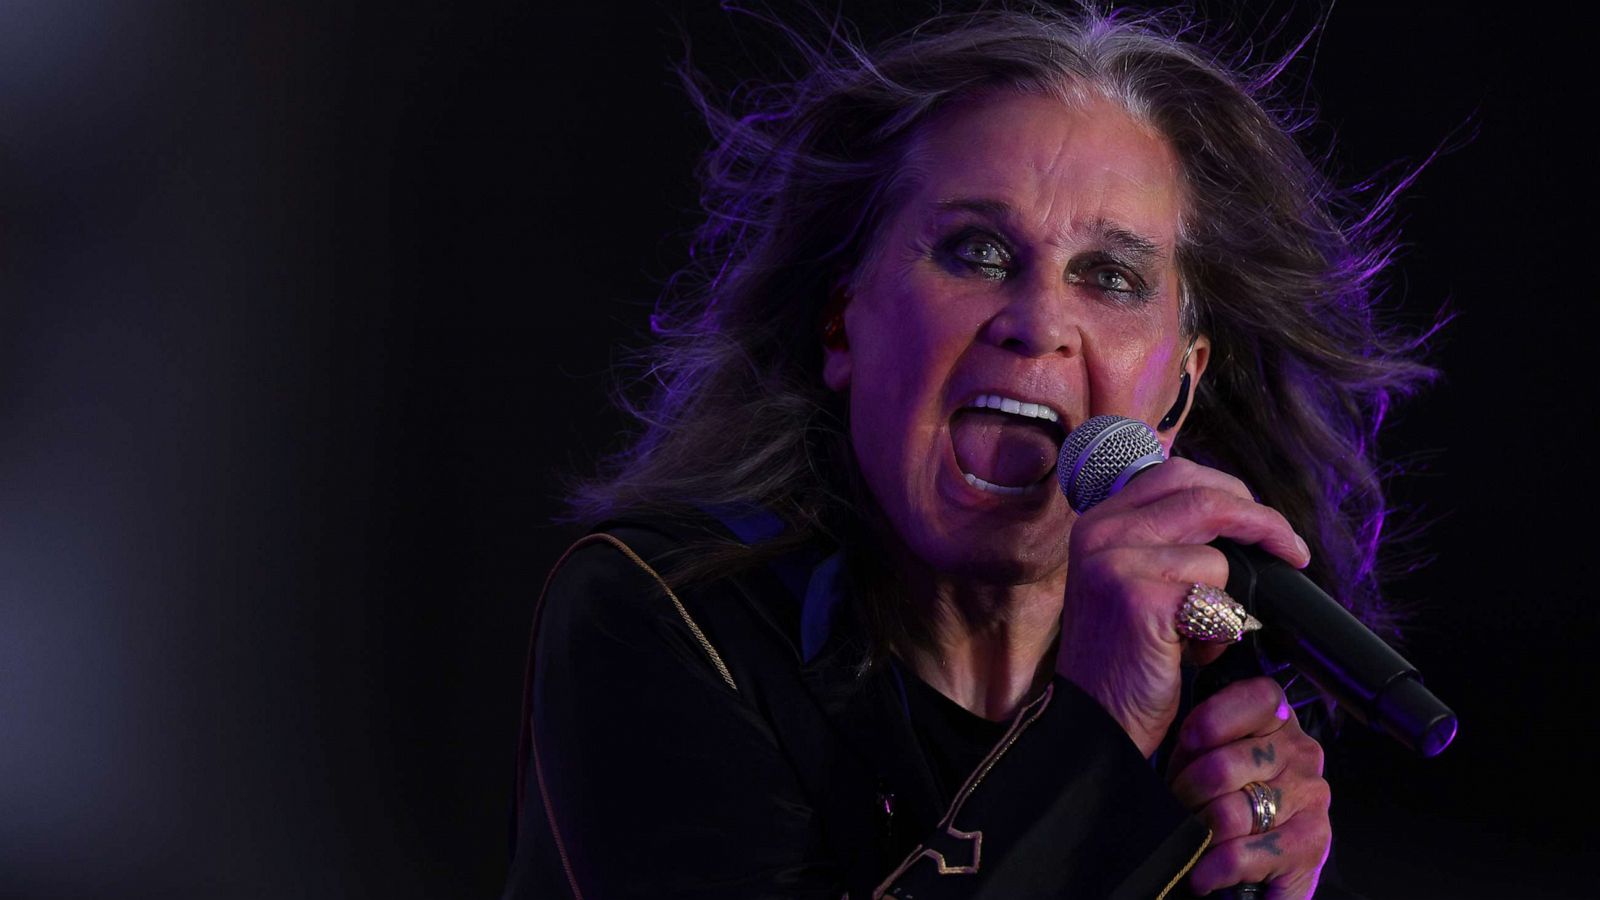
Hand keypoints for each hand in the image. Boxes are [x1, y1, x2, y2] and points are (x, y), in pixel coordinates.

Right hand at [1054, 457, 1309, 756]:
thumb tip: (1236, 511)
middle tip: (1293, 552)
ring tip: (1198, 636)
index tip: (1267, 525)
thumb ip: (1166, 539)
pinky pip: (1217, 599)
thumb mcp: (1132, 580)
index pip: (1178, 475)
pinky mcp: (1140, 600)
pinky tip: (1188, 653)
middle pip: (1205, 497)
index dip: (1233, 492)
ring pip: (1218, 558)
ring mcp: (1116, 564)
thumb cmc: (1125, 657)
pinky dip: (1220, 632)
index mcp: (1099, 522)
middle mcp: (1100, 533)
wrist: (1096, 720)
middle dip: (1263, 523)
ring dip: (1230, 603)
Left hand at [1168, 677, 1331, 897]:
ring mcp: (1311, 797)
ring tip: (1191, 837)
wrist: (1251, 862)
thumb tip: (1191, 737)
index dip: (1216, 718)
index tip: (1189, 740)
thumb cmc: (1218, 795)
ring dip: (1197, 833)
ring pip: (1230, 813)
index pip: (1260, 698)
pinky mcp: (1312, 843)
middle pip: (1224, 767)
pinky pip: (1242, 855)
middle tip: (1179, 806)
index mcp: (1278, 721)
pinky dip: (1213, 869)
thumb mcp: (1202, 754)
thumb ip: (1201, 736)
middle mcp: (1302, 753)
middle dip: (1187, 793)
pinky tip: (1203, 874)